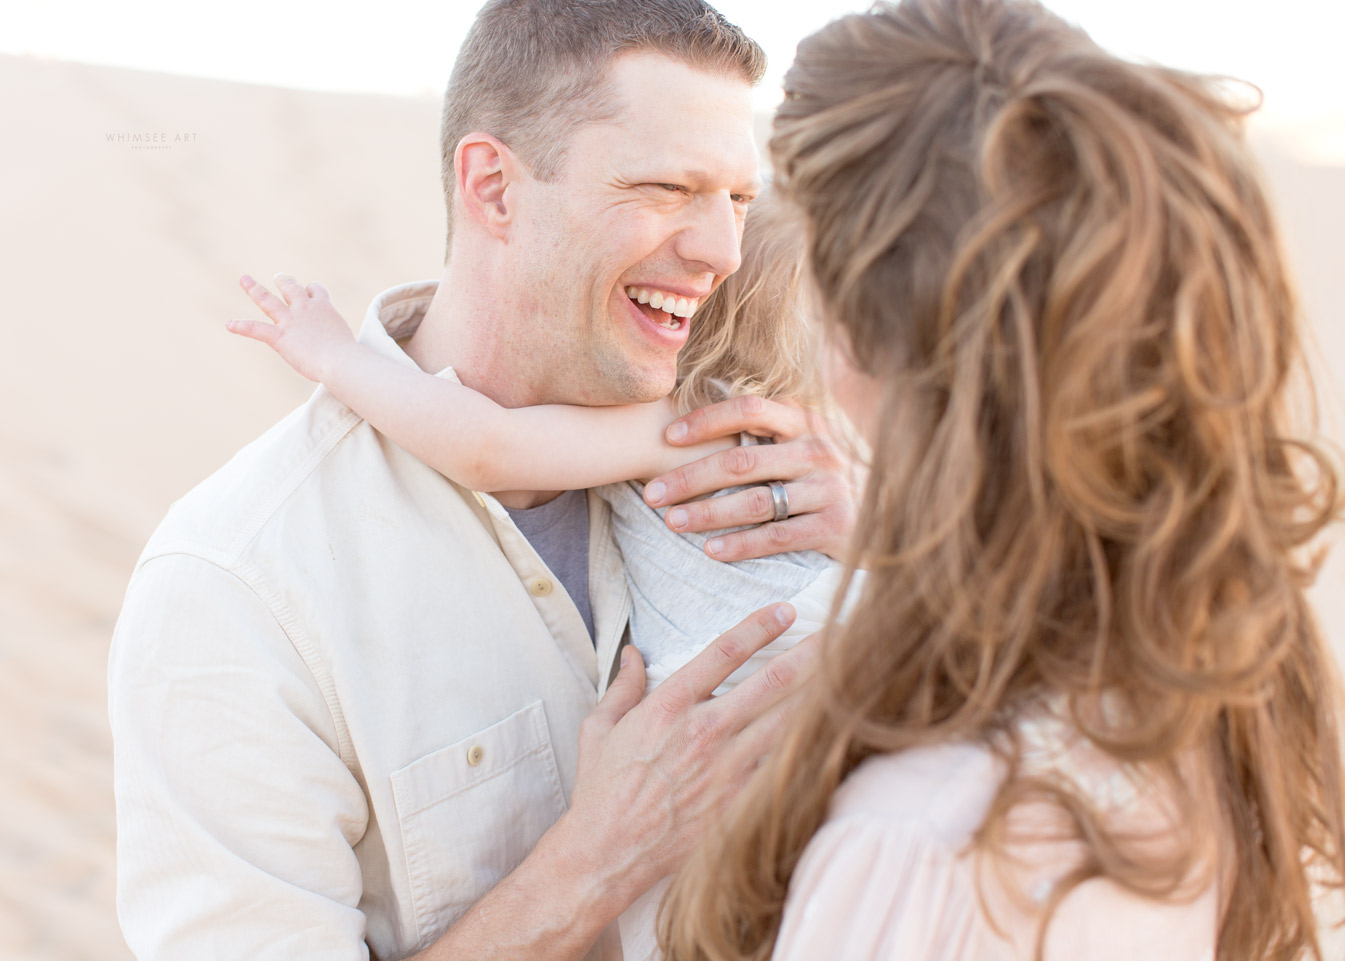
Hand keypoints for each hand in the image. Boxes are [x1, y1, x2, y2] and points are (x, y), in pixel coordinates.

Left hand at [226, 273, 356, 382]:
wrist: (341, 361)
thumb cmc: (350, 357)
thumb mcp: (348, 342)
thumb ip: (340, 342)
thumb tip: (351, 358)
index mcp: (324, 307)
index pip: (316, 290)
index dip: (312, 290)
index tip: (311, 292)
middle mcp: (305, 308)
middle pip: (291, 287)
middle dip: (284, 281)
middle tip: (279, 277)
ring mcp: (290, 321)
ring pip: (267, 300)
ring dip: (255, 289)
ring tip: (246, 280)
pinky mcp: (279, 337)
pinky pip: (255, 328)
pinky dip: (240, 326)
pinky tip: (229, 324)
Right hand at [550, 602, 817, 919]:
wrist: (606, 855)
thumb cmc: (600, 792)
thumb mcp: (599, 728)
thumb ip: (622, 686)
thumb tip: (633, 653)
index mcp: (669, 706)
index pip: (724, 653)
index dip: (759, 626)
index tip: (786, 610)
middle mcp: (705, 732)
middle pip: (771, 682)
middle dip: (810, 654)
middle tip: (841, 633)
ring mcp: (727, 770)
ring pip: (787, 724)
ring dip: (820, 697)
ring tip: (851, 674)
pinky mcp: (739, 805)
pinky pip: (784, 772)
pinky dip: (810, 751)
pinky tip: (837, 736)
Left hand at [642, 395, 861, 560]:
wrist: (887, 518)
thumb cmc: (824, 478)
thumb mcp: (802, 443)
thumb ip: (764, 429)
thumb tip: (696, 415)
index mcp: (804, 421)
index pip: (749, 408)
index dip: (706, 420)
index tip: (667, 437)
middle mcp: (818, 450)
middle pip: (742, 461)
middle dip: (690, 478)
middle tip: (652, 495)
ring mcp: (829, 488)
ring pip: (755, 501)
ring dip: (708, 513)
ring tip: (672, 523)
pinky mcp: (835, 526)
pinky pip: (777, 536)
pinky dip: (741, 544)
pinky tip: (712, 551)